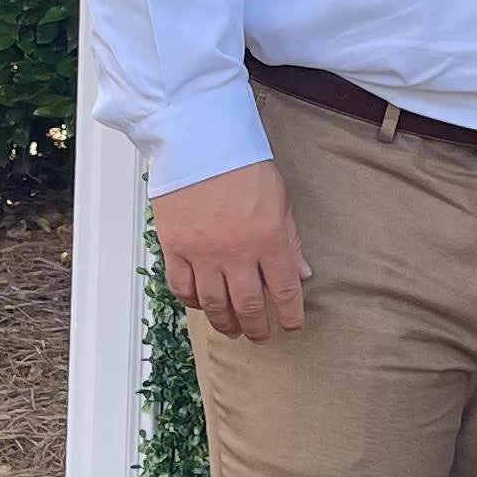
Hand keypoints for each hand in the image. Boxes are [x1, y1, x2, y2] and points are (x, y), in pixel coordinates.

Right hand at [154, 159, 309, 342]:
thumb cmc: (242, 163)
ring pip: (214, 305)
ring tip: (233, 330)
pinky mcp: (175, 247)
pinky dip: (192, 301)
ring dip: (225, 323)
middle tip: (261, 335)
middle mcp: (236, 252)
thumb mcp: (280, 200)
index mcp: (269, 239)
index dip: (290, 316)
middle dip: (257, 328)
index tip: (292, 326)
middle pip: (249, 306)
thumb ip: (290, 241)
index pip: (285, 292)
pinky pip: (183, 287)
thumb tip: (301, 275)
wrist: (200, 141)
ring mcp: (203, 253)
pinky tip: (201, 304)